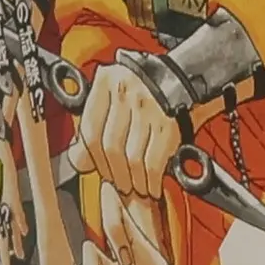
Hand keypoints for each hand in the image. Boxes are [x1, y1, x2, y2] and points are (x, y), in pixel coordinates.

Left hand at [72, 60, 180, 199]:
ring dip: (133, 181)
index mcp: (107, 82)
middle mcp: (127, 92)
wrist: (186, 75)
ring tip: (134, 188)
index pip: (89, 130)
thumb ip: (94, 122)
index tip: (94, 170)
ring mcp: (149, 108)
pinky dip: (151, 181)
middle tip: (117, 183)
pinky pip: (155, 162)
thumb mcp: (115, 94)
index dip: (90, 158)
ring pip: (132, 158)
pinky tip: (151, 186)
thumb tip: (78, 159)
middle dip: (113, 173)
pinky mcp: (169, 124)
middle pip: (110, 147)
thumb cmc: (146, 88)